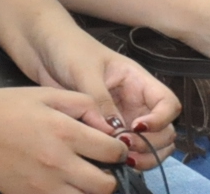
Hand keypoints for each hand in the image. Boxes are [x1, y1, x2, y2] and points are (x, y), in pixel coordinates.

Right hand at [0, 87, 137, 193]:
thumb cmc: (5, 106)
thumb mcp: (45, 93)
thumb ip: (82, 103)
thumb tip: (109, 125)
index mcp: (64, 131)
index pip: (113, 151)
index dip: (118, 150)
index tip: (111, 148)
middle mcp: (58, 162)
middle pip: (106, 185)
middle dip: (109, 176)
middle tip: (99, 168)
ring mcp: (43, 186)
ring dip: (89, 191)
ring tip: (80, 178)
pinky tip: (61, 185)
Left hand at [33, 34, 177, 167]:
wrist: (41, 48)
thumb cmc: (67, 48)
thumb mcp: (85, 71)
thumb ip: (101, 100)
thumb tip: (115, 132)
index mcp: (137, 81)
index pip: (168, 103)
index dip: (161, 119)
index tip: (137, 127)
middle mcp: (135, 102)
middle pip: (165, 131)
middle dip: (151, 144)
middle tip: (124, 148)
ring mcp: (122, 118)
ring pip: (149, 145)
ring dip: (143, 156)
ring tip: (121, 159)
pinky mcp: (105, 130)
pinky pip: (124, 149)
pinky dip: (124, 159)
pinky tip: (108, 161)